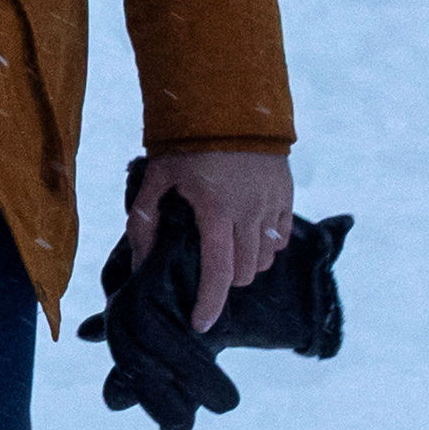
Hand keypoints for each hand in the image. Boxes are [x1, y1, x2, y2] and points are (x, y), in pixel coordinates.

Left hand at [118, 147, 297, 334]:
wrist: (228, 105)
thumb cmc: (184, 143)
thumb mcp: (155, 178)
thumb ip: (146, 221)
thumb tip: (141, 261)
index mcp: (216, 211)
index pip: (219, 272)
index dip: (210, 303)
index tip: (201, 324)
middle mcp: (251, 213)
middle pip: (245, 272)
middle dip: (225, 281)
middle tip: (206, 269)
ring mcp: (273, 205)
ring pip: (266, 259)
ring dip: (246, 265)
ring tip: (224, 251)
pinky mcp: (287, 196)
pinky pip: (282, 238)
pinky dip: (266, 246)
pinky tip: (246, 235)